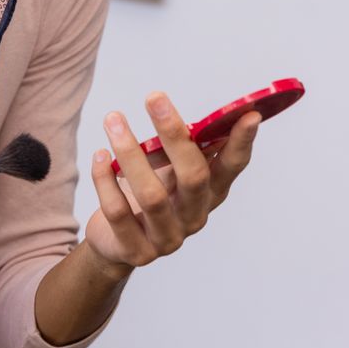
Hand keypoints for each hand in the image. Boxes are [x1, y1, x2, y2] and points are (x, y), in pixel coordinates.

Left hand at [84, 92, 259, 275]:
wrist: (116, 241)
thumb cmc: (151, 192)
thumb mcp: (171, 169)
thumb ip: (182, 147)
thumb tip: (188, 107)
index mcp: (210, 192)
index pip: (231, 166)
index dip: (241, 143)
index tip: (249, 114)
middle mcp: (194, 216)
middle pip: (192, 176)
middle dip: (173, 133)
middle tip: (154, 96)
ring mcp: (167, 238)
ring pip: (151, 195)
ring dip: (130, 152)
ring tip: (113, 118)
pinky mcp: (136, 251)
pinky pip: (118, 212)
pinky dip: (105, 179)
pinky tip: (99, 156)